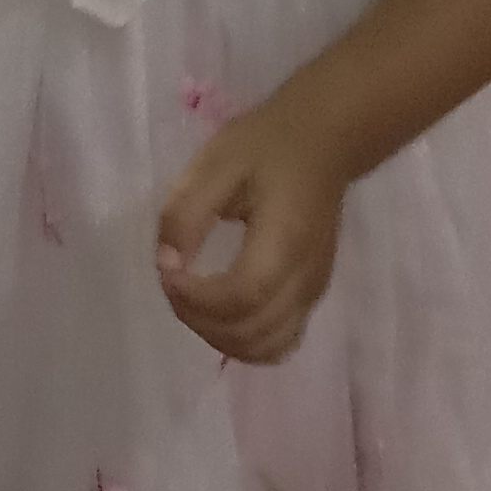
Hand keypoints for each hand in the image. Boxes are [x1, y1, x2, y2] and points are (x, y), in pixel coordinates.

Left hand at [155, 101, 350, 364]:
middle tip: (173, 281)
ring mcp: (313, 292)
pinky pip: (280, 341)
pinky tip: (220, 315)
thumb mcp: (214, 165)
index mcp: (284, 241)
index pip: (241, 296)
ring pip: (266, 347)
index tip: (168, 271)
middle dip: (199, 318)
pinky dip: (245, 342)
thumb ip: (185, 215)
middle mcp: (306, 278)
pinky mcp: (312, 296)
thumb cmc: (266, 147)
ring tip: (193, 299)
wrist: (323, 143)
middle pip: (252, 332)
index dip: (196, 298)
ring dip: (219, 337)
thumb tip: (167, 264)